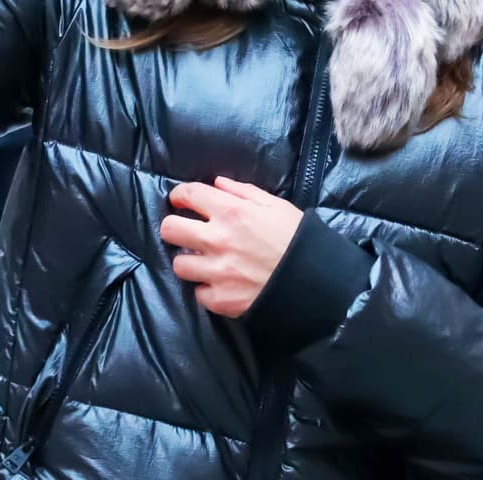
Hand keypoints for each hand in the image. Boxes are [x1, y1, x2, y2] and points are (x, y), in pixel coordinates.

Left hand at [161, 176, 302, 317]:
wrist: (313, 280)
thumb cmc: (296, 238)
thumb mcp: (275, 205)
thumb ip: (243, 191)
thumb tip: (218, 184)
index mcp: (231, 212)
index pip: (188, 195)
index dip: (180, 195)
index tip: (181, 200)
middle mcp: (217, 240)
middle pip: (170, 230)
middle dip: (174, 227)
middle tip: (186, 231)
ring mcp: (216, 272)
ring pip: (179, 264)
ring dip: (191, 261)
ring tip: (204, 261)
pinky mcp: (220, 299)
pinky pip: (199, 293)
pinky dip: (208, 289)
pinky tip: (221, 283)